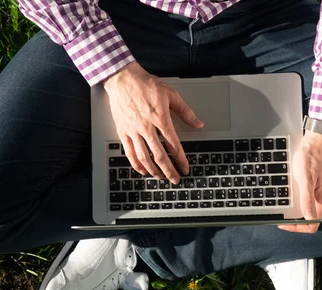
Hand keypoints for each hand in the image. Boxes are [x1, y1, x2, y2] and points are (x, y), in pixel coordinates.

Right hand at [103, 62, 203, 183]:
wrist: (123, 78)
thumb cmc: (145, 84)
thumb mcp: (171, 94)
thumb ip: (186, 112)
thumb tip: (198, 123)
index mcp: (160, 119)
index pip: (173, 145)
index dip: (181, 159)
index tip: (185, 168)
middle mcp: (147, 127)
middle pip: (159, 156)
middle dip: (169, 170)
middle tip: (175, 179)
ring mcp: (133, 130)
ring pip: (144, 157)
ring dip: (153, 170)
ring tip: (160, 177)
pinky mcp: (123, 131)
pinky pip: (129, 152)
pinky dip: (136, 164)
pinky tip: (142, 170)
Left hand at [278, 131, 321, 232]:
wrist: (317, 141)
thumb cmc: (311, 157)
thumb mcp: (305, 179)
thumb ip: (307, 199)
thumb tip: (308, 218)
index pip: (312, 224)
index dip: (297, 227)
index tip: (283, 222)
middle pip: (310, 219)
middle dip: (295, 220)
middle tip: (280, 216)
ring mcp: (321, 193)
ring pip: (308, 210)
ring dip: (296, 211)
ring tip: (283, 207)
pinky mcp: (317, 186)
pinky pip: (308, 200)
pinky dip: (298, 202)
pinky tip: (289, 197)